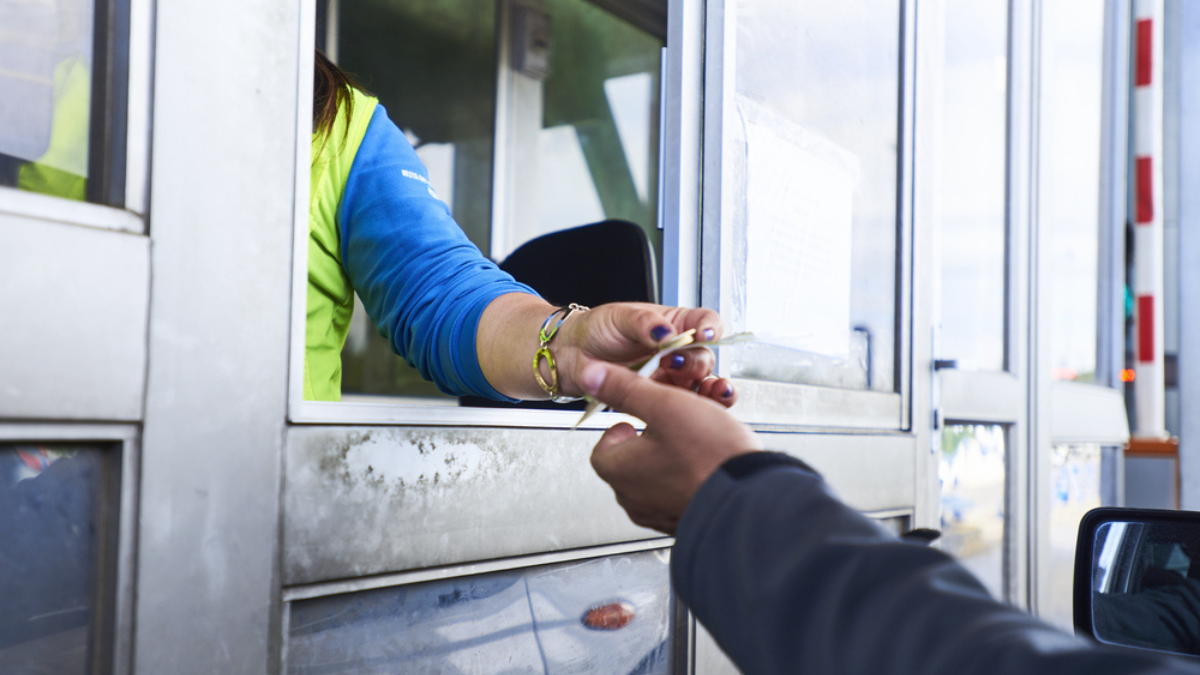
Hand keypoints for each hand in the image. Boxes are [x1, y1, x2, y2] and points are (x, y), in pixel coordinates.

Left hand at [557, 303, 737, 406]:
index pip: (705, 322)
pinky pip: (681, 404)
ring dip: (701, 388)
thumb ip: (645, 324)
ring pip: (699, 383)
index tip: (704, 335)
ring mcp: (672, 376)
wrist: (573, 355)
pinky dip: (688, 407)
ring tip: (686, 388)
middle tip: (672, 362)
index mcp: (674, 324)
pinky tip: (685, 407)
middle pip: (704, 356)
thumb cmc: (598, 329)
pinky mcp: (661, 398)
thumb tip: (666, 333)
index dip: (710, 328)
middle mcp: (678, 350)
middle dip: (695, 361)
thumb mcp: (620, 317)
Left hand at [581, 361, 761, 533]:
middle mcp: (634, 498)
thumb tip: (593, 376)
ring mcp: (660, 513)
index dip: (622, 426)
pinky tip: (710, 461)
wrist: (751, 500)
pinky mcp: (685, 519)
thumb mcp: (665, 406)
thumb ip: (625, 389)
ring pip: (658, 474)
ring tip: (697, 439)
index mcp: (620, 470)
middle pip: (632, 459)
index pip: (603, 446)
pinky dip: (690, 474)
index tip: (639, 416)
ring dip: (674, 454)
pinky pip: (680, 491)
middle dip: (652, 437)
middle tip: (673, 422)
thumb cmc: (709, 455)